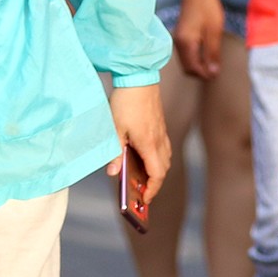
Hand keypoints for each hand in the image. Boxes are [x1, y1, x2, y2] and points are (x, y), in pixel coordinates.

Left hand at [107, 83, 172, 205]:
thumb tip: (112, 173)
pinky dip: (156, 157)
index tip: (145, 199)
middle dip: (154, 182)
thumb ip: (114, 153)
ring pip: (164, 157)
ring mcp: (161, 131)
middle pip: (163, 168)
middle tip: (141, 191)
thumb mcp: (115, 128)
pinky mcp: (159, 124)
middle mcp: (159, 140)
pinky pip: (163, 147)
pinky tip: (143, 155)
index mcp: (149, 144)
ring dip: (156, 169)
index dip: (152, 189)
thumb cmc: (126, 102)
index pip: (157, 174)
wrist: (138, 77)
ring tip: (141, 176)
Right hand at [172, 0, 227, 78]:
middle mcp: (178, 44)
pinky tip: (206, 53)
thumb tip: (212, 73)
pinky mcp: (180, 36)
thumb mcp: (214, 31)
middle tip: (216, 68)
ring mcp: (178, 40)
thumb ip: (212, 53)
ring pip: (186, 62)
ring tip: (213, 61)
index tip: (217, 73)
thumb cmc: (207, 7)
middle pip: (187, 68)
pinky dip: (195, 58)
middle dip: (201, 72)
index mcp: (186, 43)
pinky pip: (186, 54)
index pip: (193, 69)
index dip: (205, 74)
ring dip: (198, 65)